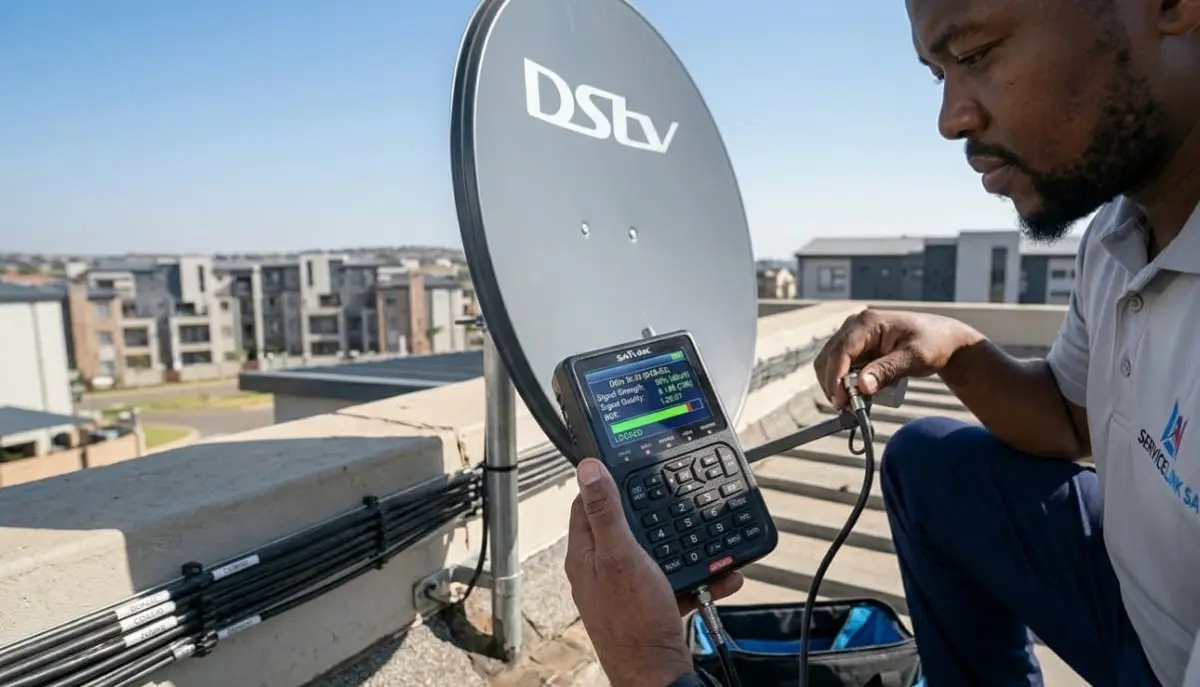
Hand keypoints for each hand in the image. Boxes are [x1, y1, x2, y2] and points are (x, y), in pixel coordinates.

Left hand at [565, 458, 742, 686]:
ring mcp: (624, 590)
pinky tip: (718, 576)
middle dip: (651, 513)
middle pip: (623, 527)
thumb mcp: (621, 555)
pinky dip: (695, 577)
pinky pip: (674, 582)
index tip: (628, 469)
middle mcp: (600, 571)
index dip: (606, 484)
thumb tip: (588, 469)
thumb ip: (605, 512)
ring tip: (702, 540)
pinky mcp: (647, 607)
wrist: (657, 674)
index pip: (586, 505)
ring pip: (653, 554)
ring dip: (680, 546)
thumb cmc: (634, 621)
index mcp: (585, 555)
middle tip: (671, 499)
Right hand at [813, 309, 982, 409]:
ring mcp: (854, 336)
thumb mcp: (914, 358)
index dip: (835, 378)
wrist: (943, 340)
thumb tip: (862, 387)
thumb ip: (887, 371)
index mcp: (867, 322)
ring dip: (836, 385)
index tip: (841, 401)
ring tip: (852, 404)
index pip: (840, 351)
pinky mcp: (856, 347)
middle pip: (829, 357)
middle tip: (847, 408)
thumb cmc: (933, 343)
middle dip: (833, 384)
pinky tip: (856, 395)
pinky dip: (843, 382)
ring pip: (830, 363)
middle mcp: (855, 326)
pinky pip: (840, 366)